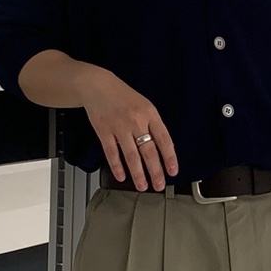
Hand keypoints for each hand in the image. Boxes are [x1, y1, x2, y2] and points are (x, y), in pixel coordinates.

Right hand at [80, 66, 178, 191]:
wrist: (98, 85)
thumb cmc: (123, 97)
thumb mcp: (145, 106)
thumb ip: (154, 125)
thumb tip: (162, 150)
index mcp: (150, 114)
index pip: (164, 139)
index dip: (169, 157)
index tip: (172, 171)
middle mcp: (136, 120)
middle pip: (148, 151)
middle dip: (155, 171)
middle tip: (159, 185)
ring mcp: (119, 126)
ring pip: (131, 155)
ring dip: (138, 173)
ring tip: (142, 186)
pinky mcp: (104, 130)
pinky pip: (112, 152)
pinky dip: (117, 166)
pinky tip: (121, 176)